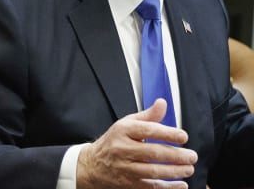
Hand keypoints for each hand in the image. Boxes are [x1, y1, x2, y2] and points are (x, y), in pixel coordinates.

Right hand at [76, 99, 197, 188]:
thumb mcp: (126, 124)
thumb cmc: (114, 142)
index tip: (183, 136)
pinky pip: (151, 187)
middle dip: (176, 155)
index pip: (147, 130)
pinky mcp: (128, 183)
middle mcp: (122, 149)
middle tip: (191, 156)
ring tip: (189, 168)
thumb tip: (162, 103)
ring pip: (153, 172)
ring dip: (174, 171)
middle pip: (152, 153)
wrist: (93, 164)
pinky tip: (181, 184)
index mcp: (123, 131)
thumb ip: (147, 116)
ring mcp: (125, 168)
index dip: (167, 133)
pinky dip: (168, 187)